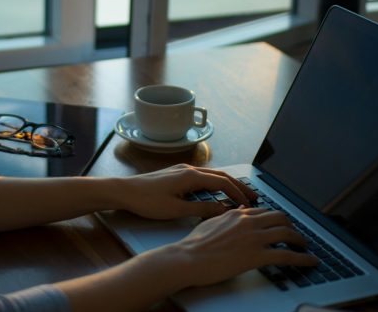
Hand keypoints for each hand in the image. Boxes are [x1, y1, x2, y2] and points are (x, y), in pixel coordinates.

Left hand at [118, 164, 258, 219]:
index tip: (249, 204)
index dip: (237, 193)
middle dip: (238, 185)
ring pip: (211, 175)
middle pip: (220, 175)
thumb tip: (223, 210)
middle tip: (253, 196)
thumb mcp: (176, 209)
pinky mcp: (175, 174)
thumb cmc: (147, 201)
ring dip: (227, 184)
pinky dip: (214, 183)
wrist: (124, 191)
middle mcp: (189, 169)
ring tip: (238, 194)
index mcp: (191, 176)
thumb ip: (201, 209)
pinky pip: (201, 176)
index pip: (222, 182)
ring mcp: (182, 170)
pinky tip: (216, 192)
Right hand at [162, 206, 317, 288]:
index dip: (276, 218)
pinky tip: (310, 262)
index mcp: (237, 215)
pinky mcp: (257, 256)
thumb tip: (238, 211)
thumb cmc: (194, 244)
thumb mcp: (210, 223)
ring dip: (300, 240)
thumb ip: (226, 216)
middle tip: (295, 234)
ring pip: (287, 233)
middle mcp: (249, 222)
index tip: (280, 224)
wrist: (188, 258)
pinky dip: (303, 259)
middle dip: (291, 226)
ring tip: (305, 247)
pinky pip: (287, 255)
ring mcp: (254, 238)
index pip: (264, 211)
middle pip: (280, 218)